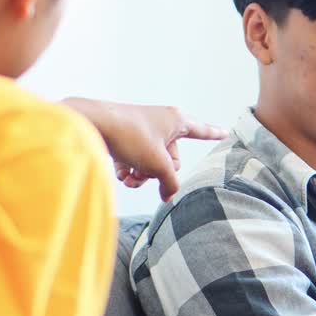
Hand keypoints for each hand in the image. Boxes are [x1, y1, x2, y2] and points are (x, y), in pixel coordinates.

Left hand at [61, 98, 227, 200]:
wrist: (90, 125)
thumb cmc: (129, 136)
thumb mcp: (157, 163)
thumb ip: (170, 182)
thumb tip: (168, 195)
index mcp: (175, 121)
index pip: (201, 130)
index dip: (214, 134)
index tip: (226, 132)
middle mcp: (160, 123)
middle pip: (171, 157)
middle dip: (159, 171)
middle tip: (144, 173)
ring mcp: (142, 131)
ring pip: (152, 161)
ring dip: (142, 174)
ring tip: (129, 177)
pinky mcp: (125, 137)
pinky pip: (136, 159)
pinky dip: (130, 169)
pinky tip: (119, 174)